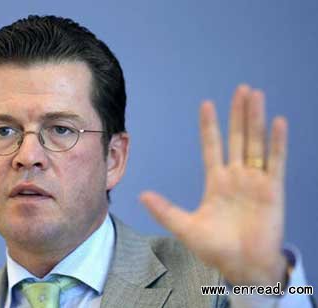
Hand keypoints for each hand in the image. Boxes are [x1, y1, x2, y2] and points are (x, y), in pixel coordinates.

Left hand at [141, 85, 287, 285]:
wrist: (242, 266)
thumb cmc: (216, 248)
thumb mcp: (186, 227)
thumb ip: (165, 210)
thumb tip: (142, 195)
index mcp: (216, 182)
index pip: (212, 146)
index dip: (209, 126)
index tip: (206, 104)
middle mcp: (236, 177)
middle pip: (237, 138)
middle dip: (238, 114)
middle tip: (240, 89)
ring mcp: (255, 181)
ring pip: (255, 143)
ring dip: (256, 119)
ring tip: (256, 95)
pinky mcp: (273, 190)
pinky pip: (276, 162)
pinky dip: (277, 142)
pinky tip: (278, 122)